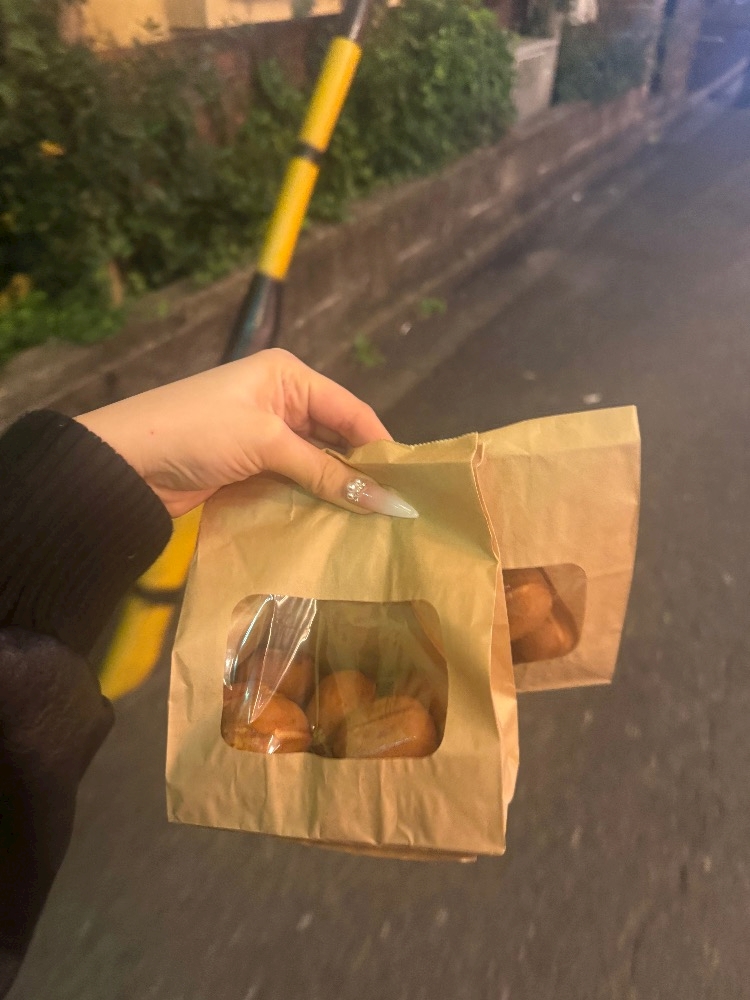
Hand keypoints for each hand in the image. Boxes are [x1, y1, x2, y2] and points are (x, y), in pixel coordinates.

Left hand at [76, 349, 417, 519]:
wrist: (123, 463)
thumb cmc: (198, 432)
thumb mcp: (266, 443)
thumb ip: (325, 473)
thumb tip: (388, 503)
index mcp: (289, 376)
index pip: (351, 411)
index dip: (380, 447)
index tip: (409, 487)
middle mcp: (282, 401)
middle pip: (336, 438)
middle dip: (361, 473)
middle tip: (395, 512)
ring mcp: (264, 436)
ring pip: (316, 464)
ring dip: (336, 491)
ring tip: (373, 525)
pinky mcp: (250, 467)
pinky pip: (293, 482)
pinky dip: (311, 501)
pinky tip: (334, 526)